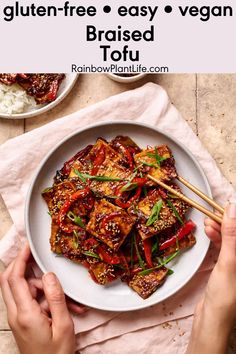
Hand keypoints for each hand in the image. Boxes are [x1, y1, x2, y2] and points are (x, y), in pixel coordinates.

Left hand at [0, 244, 83, 353]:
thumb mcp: (63, 326)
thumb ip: (56, 298)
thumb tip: (49, 274)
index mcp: (25, 314)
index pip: (15, 279)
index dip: (20, 259)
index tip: (28, 246)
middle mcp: (16, 314)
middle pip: (10, 280)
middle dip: (22, 266)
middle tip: (39, 258)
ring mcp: (18, 318)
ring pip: (24, 290)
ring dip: (44, 288)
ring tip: (69, 302)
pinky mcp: (23, 321)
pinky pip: (31, 301)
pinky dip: (46, 300)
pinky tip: (65, 309)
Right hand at [187, 203, 235, 353]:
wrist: (212, 319)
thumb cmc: (224, 295)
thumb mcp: (229, 262)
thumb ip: (232, 236)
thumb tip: (232, 210)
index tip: (227, 207)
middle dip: (227, 223)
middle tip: (213, 213)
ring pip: (231, 241)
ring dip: (220, 230)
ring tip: (207, 222)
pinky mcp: (229, 268)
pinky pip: (225, 248)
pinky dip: (217, 239)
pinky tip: (209, 232)